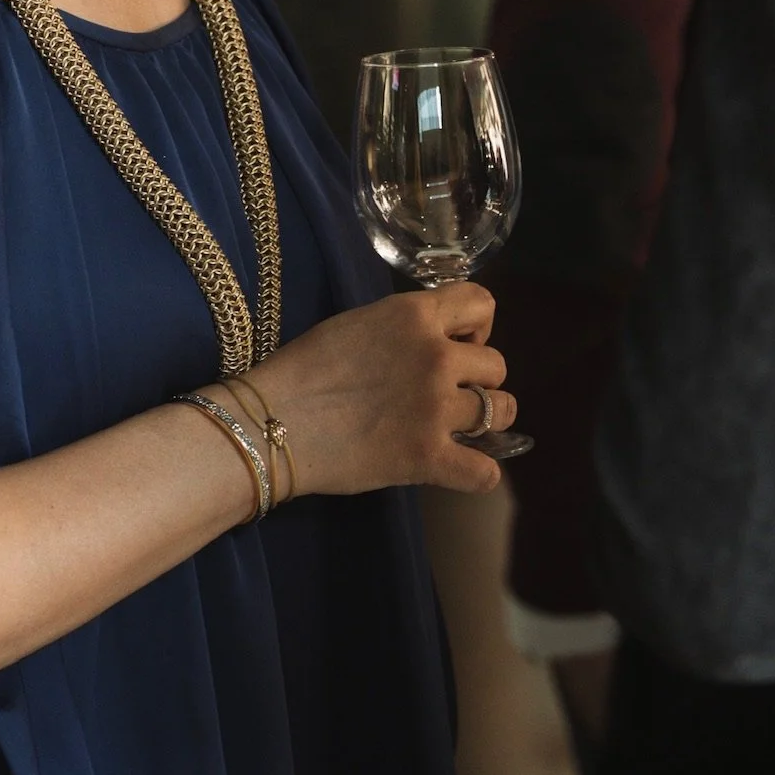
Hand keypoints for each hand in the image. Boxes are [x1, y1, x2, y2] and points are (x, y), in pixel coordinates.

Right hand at [240, 284, 514, 497]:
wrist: (273, 420)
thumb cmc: (305, 367)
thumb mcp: (359, 323)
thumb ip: (404, 328)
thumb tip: (434, 342)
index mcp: (415, 315)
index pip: (481, 302)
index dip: (476, 325)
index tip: (458, 344)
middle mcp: (436, 355)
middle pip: (496, 364)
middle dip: (479, 378)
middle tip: (449, 394)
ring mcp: (437, 407)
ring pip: (502, 411)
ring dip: (487, 420)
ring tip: (462, 428)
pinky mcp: (429, 457)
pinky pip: (485, 471)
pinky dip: (478, 473)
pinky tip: (461, 469)